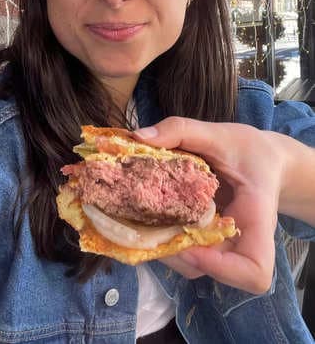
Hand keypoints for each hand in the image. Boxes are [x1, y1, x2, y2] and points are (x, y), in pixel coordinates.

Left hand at [132, 117, 283, 294]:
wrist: (263, 160)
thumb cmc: (248, 150)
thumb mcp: (219, 133)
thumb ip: (182, 130)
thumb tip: (140, 137)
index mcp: (256, 220)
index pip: (253, 271)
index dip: (220, 268)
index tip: (189, 244)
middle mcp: (239, 242)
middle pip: (209, 270)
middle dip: (172, 251)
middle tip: (143, 223)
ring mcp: (219, 244)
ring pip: (189, 264)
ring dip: (160, 245)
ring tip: (139, 216)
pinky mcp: (203, 238)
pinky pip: (181, 250)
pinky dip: (159, 236)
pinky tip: (145, 213)